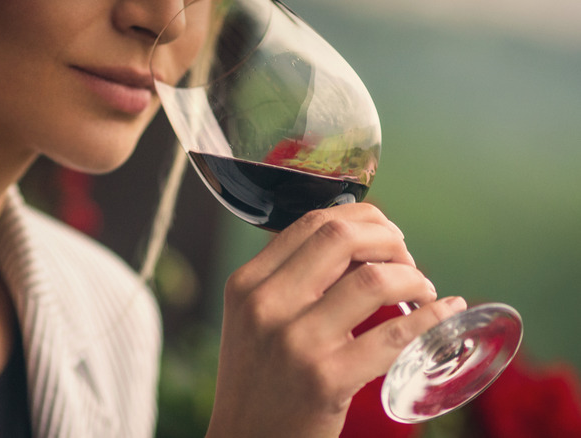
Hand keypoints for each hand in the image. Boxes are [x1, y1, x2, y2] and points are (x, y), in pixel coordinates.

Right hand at [206, 203, 466, 437]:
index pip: (311, 222)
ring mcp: (296, 342)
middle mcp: (266, 305)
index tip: (385, 235)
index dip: (362, 218)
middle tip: (407, 259)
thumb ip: (289, 282)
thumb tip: (356, 247)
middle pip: (341, 237)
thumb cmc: (258, 381)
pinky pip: (395, 335)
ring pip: (373, 279)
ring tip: (422, 291)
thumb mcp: (254, 321)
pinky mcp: (326, 379)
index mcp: (247, 284)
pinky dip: (431, 319)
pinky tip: (446, 313)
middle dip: (390, 238)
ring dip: (413, 278)